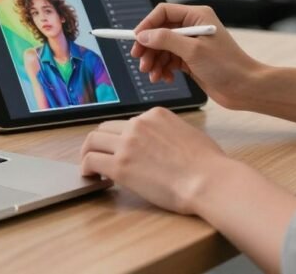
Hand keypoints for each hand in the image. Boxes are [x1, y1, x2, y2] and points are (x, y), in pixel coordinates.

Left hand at [80, 107, 231, 213]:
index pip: (128, 122)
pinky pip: (91, 161)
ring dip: (88, 152)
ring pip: (93, 141)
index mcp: (155, 115)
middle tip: (98, 155)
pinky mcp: (120, 166)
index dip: (122, 138)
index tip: (122, 150)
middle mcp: (138, 124)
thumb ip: (169, 133)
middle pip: (106, 128)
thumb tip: (161, 144)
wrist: (209, 180)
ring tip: (90, 166)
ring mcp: (127, 144)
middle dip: (101, 142)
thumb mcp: (189, 134)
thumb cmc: (209, 164)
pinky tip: (91, 177)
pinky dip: (86, 168)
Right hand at [132, 3, 266, 109]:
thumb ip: (165, 40)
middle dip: (149, 48)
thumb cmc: (226, 66)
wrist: (245, 88)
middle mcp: (193, 27)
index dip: (147, 25)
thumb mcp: (193, 50)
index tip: (136, 40)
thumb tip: (143, 35)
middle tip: (141, 62)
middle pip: (160, 31)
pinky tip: (164, 78)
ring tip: (152, 75)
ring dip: (154, 61)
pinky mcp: (191, 59)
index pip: (163, 12)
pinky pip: (169, 60)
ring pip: (162, 48)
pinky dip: (163, 69)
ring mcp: (191, 44)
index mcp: (196, 16)